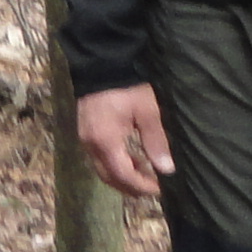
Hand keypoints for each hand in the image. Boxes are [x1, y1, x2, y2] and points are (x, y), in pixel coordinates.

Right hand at [76, 84, 174, 199]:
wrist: (102, 62)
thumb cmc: (127, 86)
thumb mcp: (147, 111)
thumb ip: (156, 141)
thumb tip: (167, 169)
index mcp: (106, 141)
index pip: (123, 175)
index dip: (141, 186)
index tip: (160, 189)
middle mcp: (91, 144)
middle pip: (109, 177)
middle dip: (131, 186)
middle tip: (153, 186)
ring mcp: (85, 138)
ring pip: (102, 169)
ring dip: (123, 175)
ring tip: (145, 171)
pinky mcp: (85, 131)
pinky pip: (99, 157)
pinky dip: (115, 163)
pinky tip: (131, 156)